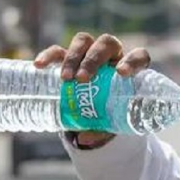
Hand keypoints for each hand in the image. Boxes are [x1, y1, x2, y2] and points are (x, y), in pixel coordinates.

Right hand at [32, 32, 150, 145]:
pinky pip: (58, 50)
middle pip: (107, 44)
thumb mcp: (110, 123)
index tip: (121, 73)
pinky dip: (49, 56)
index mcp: (130, 69)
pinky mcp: (69, 56)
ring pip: (84, 41)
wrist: (92, 108)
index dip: (133, 60)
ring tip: (66, 79)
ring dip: (74, 57)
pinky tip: (40, 65)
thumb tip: (84, 138)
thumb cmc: (108, 113)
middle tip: (83, 79)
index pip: (139, 56)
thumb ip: (101, 130)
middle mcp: (111, 56)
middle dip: (94, 59)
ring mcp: (89, 53)